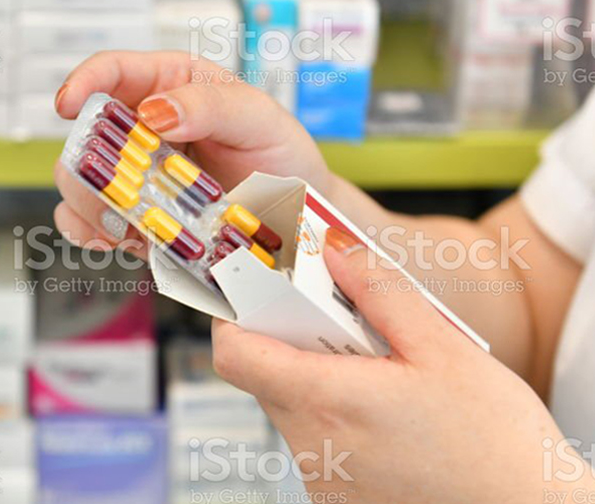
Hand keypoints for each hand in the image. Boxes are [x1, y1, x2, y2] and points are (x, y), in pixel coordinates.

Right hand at [53, 51, 327, 254]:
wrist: (296, 216)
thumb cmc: (282, 155)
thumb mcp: (260, 119)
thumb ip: (211, 106)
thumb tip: (154, 111)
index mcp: (171, 86)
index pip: (114, 71)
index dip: (83, 82)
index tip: (67, 105)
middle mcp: (144, 127)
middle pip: (86, 134)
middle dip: (86, 162)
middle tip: (112, 188)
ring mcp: (137, 174)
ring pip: (80, 182)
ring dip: (88, 203)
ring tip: (119, 223)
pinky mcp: (136, 216)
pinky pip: (93, 223)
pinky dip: (93, 233)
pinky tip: (115, 239)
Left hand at [211, 227, 588, 502]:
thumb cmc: (495, 442)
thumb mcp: (442, 347)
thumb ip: (379, 291)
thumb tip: (334, 251)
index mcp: (326, 402)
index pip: (235, 353)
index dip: (234, 316)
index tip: (255, 292)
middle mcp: (312, 447)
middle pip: (266, 375)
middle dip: (293, 338)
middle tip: (341, 318)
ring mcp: (322, 479)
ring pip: (294, 407)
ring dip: (320, 377)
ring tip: (378, 367)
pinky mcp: (337, 498)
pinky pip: (318, 440)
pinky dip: (338, 414)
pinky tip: (386, 410)